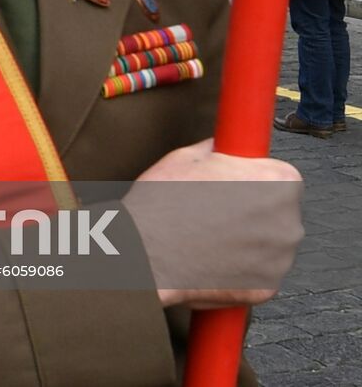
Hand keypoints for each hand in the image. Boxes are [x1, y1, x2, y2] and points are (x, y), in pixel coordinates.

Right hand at [124, 139, 301, 308]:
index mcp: (278, 182)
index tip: (236, 184)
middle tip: (216, 210)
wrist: (145, 251)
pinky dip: (240, 268)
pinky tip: (210, 257)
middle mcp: (289, 221)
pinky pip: (258, 272)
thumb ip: (219, 149)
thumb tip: (224, 147)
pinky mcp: (266, 287)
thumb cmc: (164, 204)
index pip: (281, 176)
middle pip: (279, 211)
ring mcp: (280, 259)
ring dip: (247, 240)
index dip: (254, 179)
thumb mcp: (187, 156)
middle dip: (253, 210)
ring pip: (269, 243)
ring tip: (208, 235)